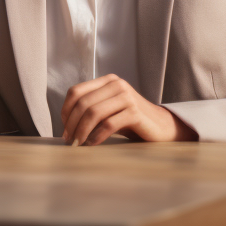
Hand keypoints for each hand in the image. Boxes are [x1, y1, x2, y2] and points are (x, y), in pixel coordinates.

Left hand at [60, 74, 197, 146]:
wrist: (162, 127)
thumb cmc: (131, 121)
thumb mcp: (109, 110)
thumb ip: (92, 109)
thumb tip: (66, 125)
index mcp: (107, 81)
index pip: (76, 91)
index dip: (65, 110)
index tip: (64, 128)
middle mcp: (116, 84)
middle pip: (83, 103)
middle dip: (71, 123)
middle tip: (68, 140)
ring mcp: (127, 97)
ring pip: (94, 112)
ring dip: (81, 131)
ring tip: (77, 144)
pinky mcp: (135, 112)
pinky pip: (109, 124)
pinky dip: (96, 136)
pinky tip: (92, 145)